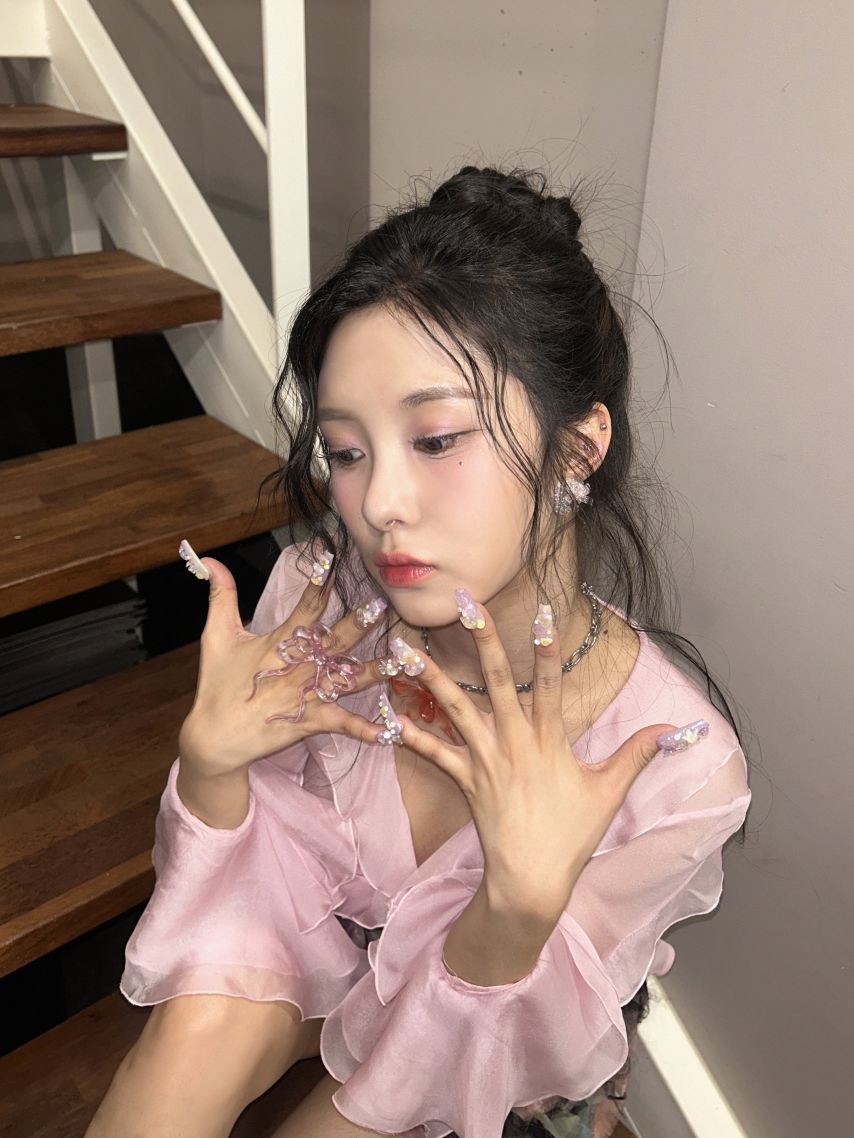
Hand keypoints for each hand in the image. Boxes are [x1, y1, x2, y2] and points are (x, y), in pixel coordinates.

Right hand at [178, 556, 387, 776]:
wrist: (213, 738)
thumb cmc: (217, 684)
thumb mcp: (217, 636)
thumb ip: (220, 596)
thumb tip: (209, 560)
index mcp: (282, 641)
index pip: (307, 604)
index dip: (321, 581)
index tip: (335, 558)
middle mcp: (300, 665)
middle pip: (336, 639)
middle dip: (360, 622)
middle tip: (382, 603)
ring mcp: (307, 694)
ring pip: (349, 678)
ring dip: (377, 669)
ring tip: (405, 661)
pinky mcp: (311, 720)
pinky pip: (343, 724)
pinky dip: (366, 729)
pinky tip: (391, 732)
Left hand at [392, 597, 676, 920]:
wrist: (531, 882)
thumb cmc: (571, 836)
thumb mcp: (609, 792)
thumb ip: (637, 754)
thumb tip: (678, 729)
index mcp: (549, 741)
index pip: (549, 685)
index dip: (546, 649)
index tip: (542, 613)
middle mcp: (514, 743)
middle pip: (495, 682)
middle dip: (481, 640)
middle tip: (465, 604)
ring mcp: (485, 761)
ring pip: (454, 709)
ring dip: (430, 676)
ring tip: (404, 648)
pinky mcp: (464, 780)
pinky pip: (434, 753)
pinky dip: (411, 733)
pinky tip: (388, 713)